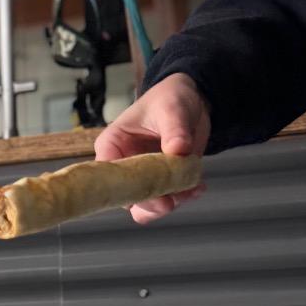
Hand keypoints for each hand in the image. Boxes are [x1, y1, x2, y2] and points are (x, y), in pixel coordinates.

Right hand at [94, 72, 211, 223]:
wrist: (191, 101)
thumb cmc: (170, 98)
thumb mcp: (172, 108)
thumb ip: (175, 129)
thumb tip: (179, 150)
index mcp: (112, 147)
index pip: (107, 176)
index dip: (123, 190)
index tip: (147, 194)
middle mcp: (122, 169)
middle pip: (125, 199)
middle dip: (149, 203)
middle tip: (170, 201)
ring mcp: (140, 179)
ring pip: (144, 207)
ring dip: (168, 204)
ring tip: (191, 189)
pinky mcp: (159, 184)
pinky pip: (166, 201)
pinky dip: (183, 198)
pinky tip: (198, 186)